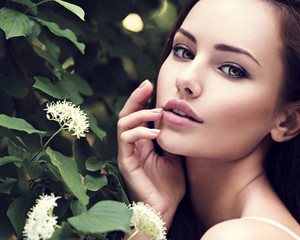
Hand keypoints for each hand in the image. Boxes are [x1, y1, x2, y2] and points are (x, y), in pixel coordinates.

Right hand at [117, 80, 185, 227]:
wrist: (165, 207)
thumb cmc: (170, 183)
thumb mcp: (174, 153)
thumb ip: (170, 136)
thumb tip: (174, 115)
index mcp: (143, 141)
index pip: (137, 115)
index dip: (142, 99)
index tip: (152, 84)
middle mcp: (132, 144)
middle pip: (126, 114)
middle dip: (136, 97)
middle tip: (148, 84)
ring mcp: (127, 153)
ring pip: (123, 124)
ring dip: (140, 114)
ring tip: (158, 112)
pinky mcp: (126, 162)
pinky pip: (126, 140)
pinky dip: (140, 132)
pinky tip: (156, 133)